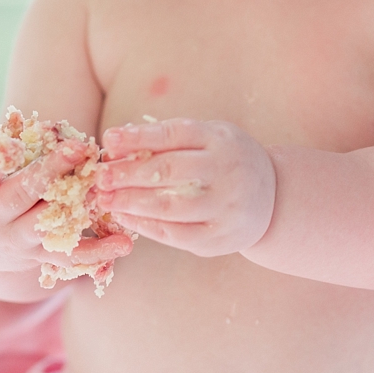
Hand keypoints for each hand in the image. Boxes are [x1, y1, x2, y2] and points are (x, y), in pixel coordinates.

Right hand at [0, 136, 128, 288]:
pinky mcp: (44, 256)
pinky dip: (99, 253)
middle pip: (22, 198)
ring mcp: (19, 241)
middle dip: (49, 174)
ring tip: (104, 192)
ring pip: (50, 226)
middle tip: (78, 149)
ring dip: (78, 210)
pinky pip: (72, 256)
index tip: (12, 144)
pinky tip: (125, 243)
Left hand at [95, 118, 276, 256]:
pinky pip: (175, 233)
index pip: (175, 134)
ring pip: (170, 205)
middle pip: (170, 170)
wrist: (272, 199)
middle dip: (128, 173)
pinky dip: (145, 225)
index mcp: (221, 139)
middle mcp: (227, 171)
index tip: (109, 139)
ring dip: (131, 202)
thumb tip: (115, 141)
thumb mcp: (208, 139)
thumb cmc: (224, 161)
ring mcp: (226, 207)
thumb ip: (168, 139)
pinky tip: (125, 217)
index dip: (139, 137)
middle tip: (101, 176)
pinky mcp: (219, 238)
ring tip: (106, 199)